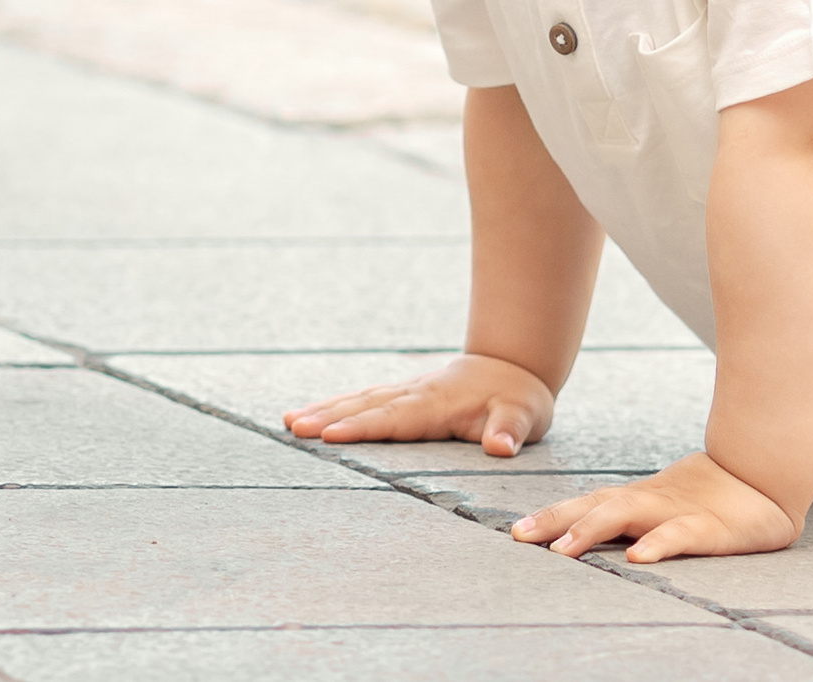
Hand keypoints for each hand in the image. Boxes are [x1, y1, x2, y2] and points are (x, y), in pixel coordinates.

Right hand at [281, 353, 553, 457]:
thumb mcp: (525, 415)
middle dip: (328, 416)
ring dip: (324, 409)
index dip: (363, 427)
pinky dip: (336, 405)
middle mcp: (416, 394)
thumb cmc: (519, 399)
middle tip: (291, 427)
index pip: (395, 418)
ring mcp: (407, 391)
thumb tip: (501, 446)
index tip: (329, 435)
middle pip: (367, 406)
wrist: (516, 365)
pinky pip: (364, 398)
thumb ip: (511, 429)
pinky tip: (310, 413)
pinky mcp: (403, 393)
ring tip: (287, 421)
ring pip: (360, 399)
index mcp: (438, 404)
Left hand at [511, 452, 800, 562]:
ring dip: (593, 529)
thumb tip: (585, 536)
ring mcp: (678, 512)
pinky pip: (679, 536)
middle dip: (557, 519)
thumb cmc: (713, 498)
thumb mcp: (666, 508)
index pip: (589, 502)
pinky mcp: (710, 529)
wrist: (768, 476)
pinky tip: (639, 556)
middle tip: (521, 536)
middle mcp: (651, 501)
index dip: (553, 514)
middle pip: (596, 505)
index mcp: (640, 499)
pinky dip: (658, 544)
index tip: (517, 530)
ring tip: (564, 549)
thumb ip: (632, 518)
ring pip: (628, 514)